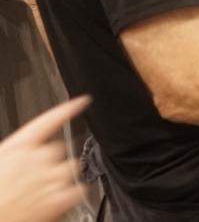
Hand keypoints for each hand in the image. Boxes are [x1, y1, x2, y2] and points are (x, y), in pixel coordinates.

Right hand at [0, 96, 90, 221]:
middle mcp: (39, 157)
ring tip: (41, 194)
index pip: (49, 121)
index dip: (68, 109)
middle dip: (52, 161)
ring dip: (62, 178)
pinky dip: (71, 196)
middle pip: (60, 149)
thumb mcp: (1, 164)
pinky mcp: (63, 198)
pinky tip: (54, 203)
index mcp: (18, 147)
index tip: (84, 101)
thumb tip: (25, 156)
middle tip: (35, 179)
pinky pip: (79, 190)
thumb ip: (16, 156)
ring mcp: (53, 176)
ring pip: (72, 168)